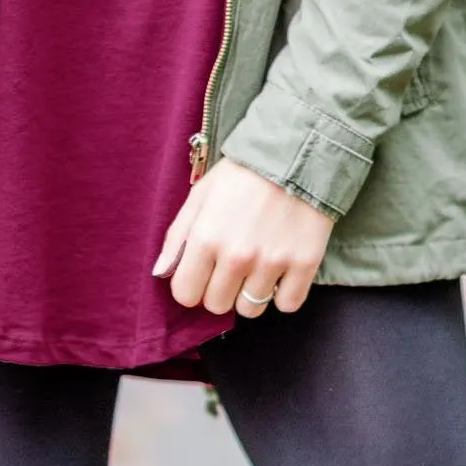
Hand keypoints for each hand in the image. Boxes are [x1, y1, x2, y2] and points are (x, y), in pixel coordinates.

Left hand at [153, 158, 333, 317]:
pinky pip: (287, 304)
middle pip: (217, 305)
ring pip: (250, 310)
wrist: (296, 155)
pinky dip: (284, 294)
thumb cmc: (243, 174)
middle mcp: (237, 256)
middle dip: (220, 290)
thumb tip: (161, 272)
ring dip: (251, 293)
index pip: (186, 294)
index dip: (191, 286)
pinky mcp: (304, 264)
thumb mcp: (200, 196)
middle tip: (231, 268)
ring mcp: (272, 263)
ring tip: (258, 267)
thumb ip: (177, 236)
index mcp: (206, 239)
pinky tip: (282, 273)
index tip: (202, 274)